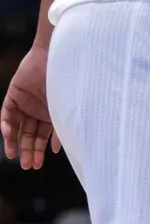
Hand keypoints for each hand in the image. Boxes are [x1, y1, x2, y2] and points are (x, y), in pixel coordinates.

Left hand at [1, 46, 57, 169]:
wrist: (57, 57)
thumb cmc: (68, 81)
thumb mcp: (66, 108)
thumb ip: (61, 128)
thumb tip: (59, 149)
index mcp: (52, 113)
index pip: (44, 136)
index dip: (41, 149)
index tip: (40, 163)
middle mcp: (38, 110)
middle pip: (30, 134)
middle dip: (29, 150)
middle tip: (28, 165)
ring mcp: (25, 103)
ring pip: (18, 128)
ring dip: (15, 142)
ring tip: (15, 156)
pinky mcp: (14, 96)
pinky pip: (7, 115)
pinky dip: (7, 126)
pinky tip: (10, 137)